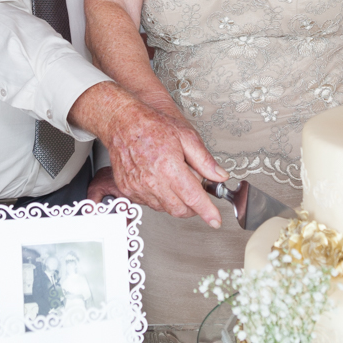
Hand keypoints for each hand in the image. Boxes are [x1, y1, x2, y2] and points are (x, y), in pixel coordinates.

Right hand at [69, 82, 228, 226]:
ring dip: (175, 201)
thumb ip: (205, 160)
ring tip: (173, 177)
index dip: (207, 212)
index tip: (215, 220)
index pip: (193, 198)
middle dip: (193, 207)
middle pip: (180, 210)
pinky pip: (149, 204)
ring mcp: (138, 188)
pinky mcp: (128, 191)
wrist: (123, 123)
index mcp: (169, 167)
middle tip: (195, 190)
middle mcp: (152, 181)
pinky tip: (159, 180)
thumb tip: (220, 176)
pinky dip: (159, 197)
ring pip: (165, 208)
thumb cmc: (152, 126)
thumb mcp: (186, 136)